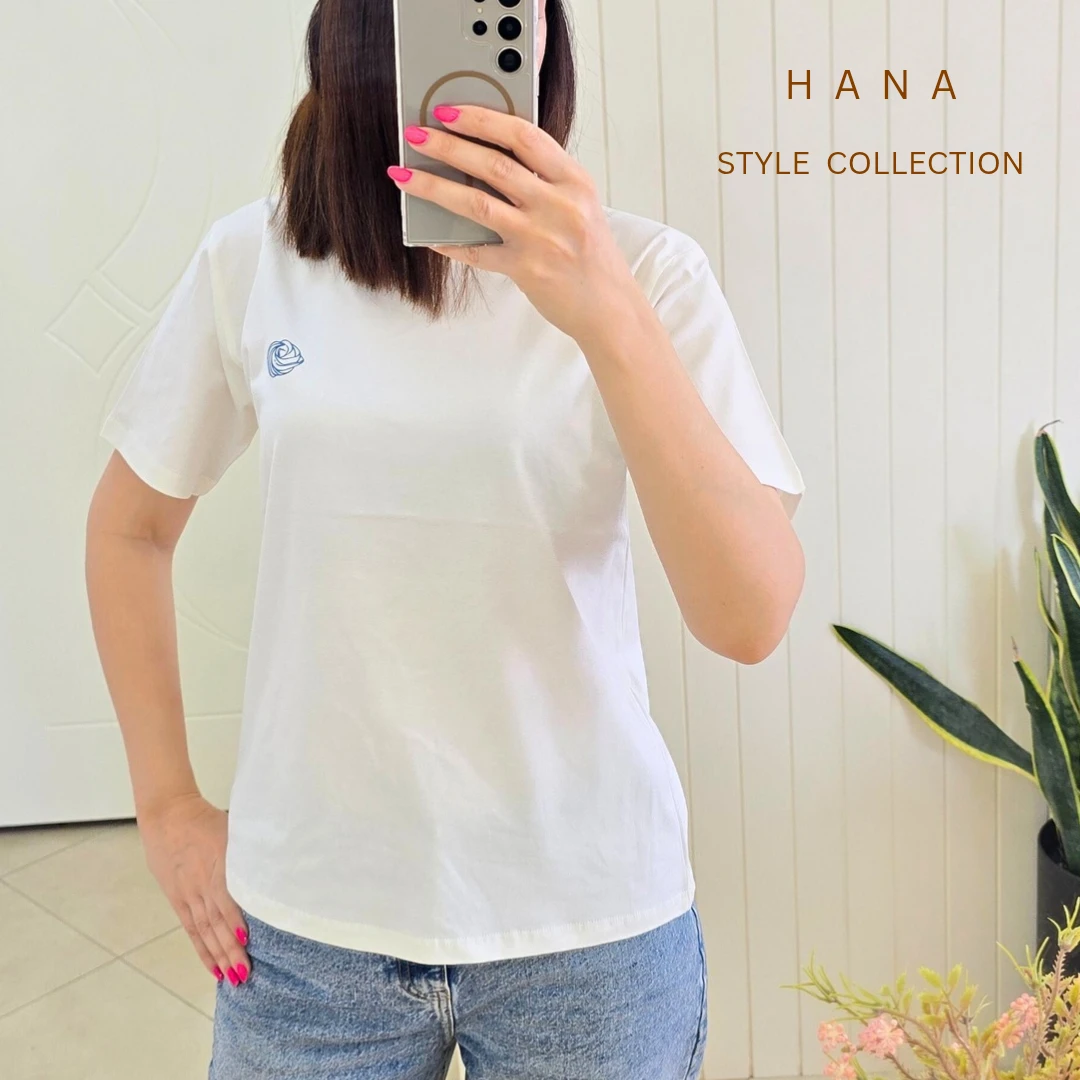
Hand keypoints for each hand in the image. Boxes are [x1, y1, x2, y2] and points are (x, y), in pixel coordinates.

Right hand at [137, 792, 250, 987]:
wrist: (169, 816)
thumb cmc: (207, 820)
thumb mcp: (233, 830)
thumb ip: (251, 851)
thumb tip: (276, 865)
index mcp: (218, 867)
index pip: (228, 900)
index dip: (235, 922)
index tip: (247, 942)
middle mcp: (202, 886)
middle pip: (217, 923)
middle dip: (231, 950)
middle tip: (245, 974)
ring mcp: (188, 895)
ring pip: (205, 931)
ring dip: (218, 956)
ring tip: (231, 978)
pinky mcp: (178, 899)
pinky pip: (191, 929)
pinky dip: (202, 949)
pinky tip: (212, 966)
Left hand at [387, 104, 640, 344]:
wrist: (610, 309)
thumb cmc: (591, 255)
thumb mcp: (579, 205)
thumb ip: (544, 180)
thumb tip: (483, 157)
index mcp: (574, 180)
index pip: (523, 135)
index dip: (481, 118)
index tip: (447, 110)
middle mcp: (559, 205)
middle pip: (493, 164)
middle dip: (447, 146)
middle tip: (414, 136)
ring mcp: (542, 238)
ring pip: (477, 202)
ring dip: (434, 186)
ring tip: (403, 175)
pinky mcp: (526, 270)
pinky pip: (477, 251)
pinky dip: (450, 242)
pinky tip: (428, 234)